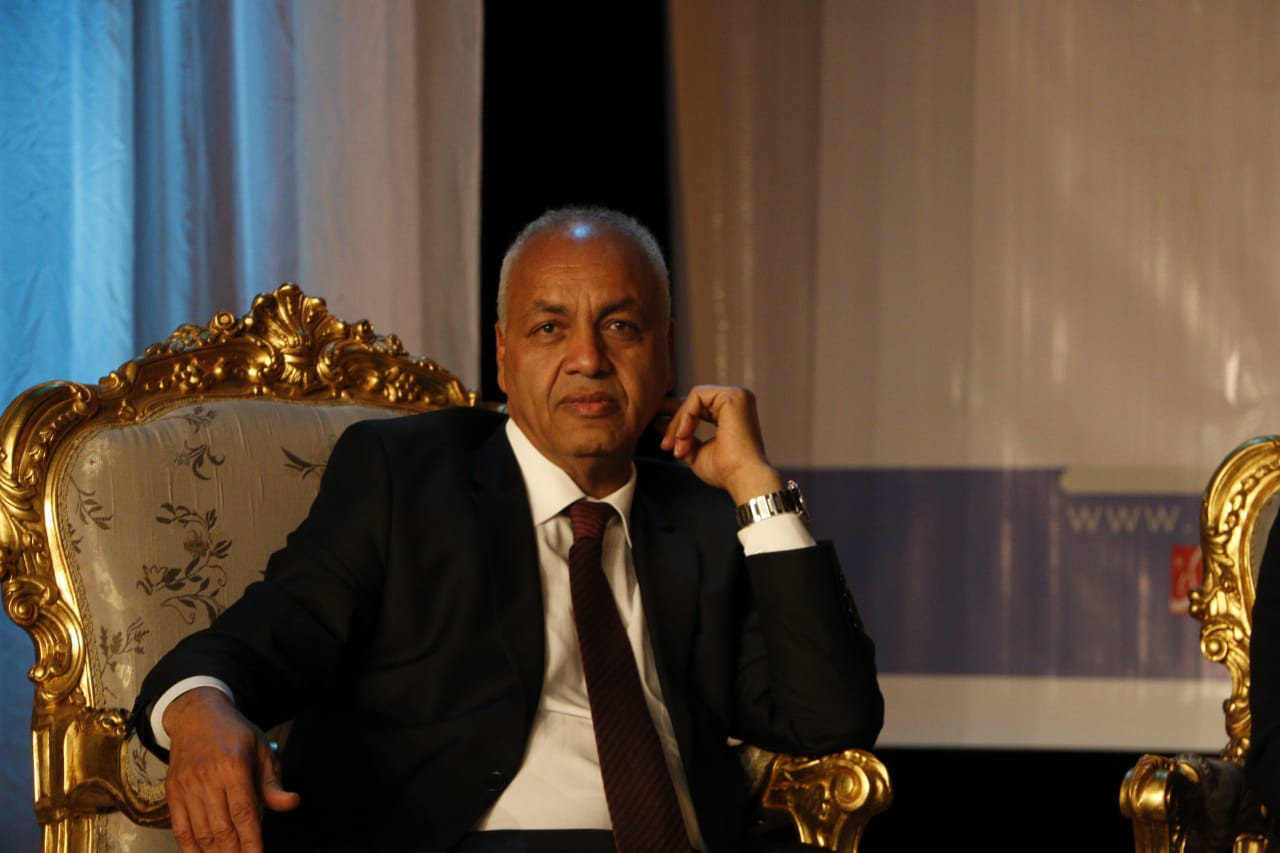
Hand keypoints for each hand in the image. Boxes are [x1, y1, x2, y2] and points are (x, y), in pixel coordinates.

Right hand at [162, 687, 299, 851]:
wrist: (196, 715)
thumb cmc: (235, 734)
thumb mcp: (261, 749)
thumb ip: (273, 782)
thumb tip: (291, 803)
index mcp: (234, 765)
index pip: (244, 812)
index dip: (251, 840)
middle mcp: (207, 776)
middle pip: (221, 827)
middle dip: (234, 852)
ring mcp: (186, 785)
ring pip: (201, 831)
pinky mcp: (172, 791)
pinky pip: (180, 827)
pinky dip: (190, 847)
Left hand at [658, 385, 783, 503]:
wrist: (743, 478)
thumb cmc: (726, 471)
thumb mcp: (697, 451)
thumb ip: (681, 436)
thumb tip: (659, 422)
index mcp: (732, 412)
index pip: (698, 408)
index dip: (679, 423)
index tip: (666, 444)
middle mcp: (737, 400)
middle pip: (694, 402)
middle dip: (675, 423)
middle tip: (666, 445)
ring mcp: (736, 396)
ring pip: (693, 399)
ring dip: (680, 423)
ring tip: (677, 445)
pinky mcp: (732, 396)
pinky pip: (697, 397)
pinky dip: (686, 416)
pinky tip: (684, 435)